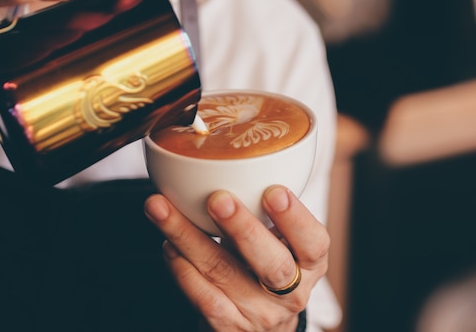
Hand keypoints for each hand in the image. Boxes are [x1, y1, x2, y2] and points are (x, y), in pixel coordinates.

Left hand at [144, 185, 329, 331]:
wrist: (262, 327)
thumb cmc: (270, 267)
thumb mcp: (285, 242)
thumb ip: (269, 211)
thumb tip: (232, 159)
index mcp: (311, 262)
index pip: (313, 241)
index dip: (295, 218)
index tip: (274, 191)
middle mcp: (291, 292)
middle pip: (272, 264)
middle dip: (243, 229)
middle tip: (218, 199)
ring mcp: (259, 313)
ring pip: (223, 273)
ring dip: (188, 237)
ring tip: (162, 208)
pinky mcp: (229, 326)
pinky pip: (202, 297)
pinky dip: (180, 267)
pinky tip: (168, 244)